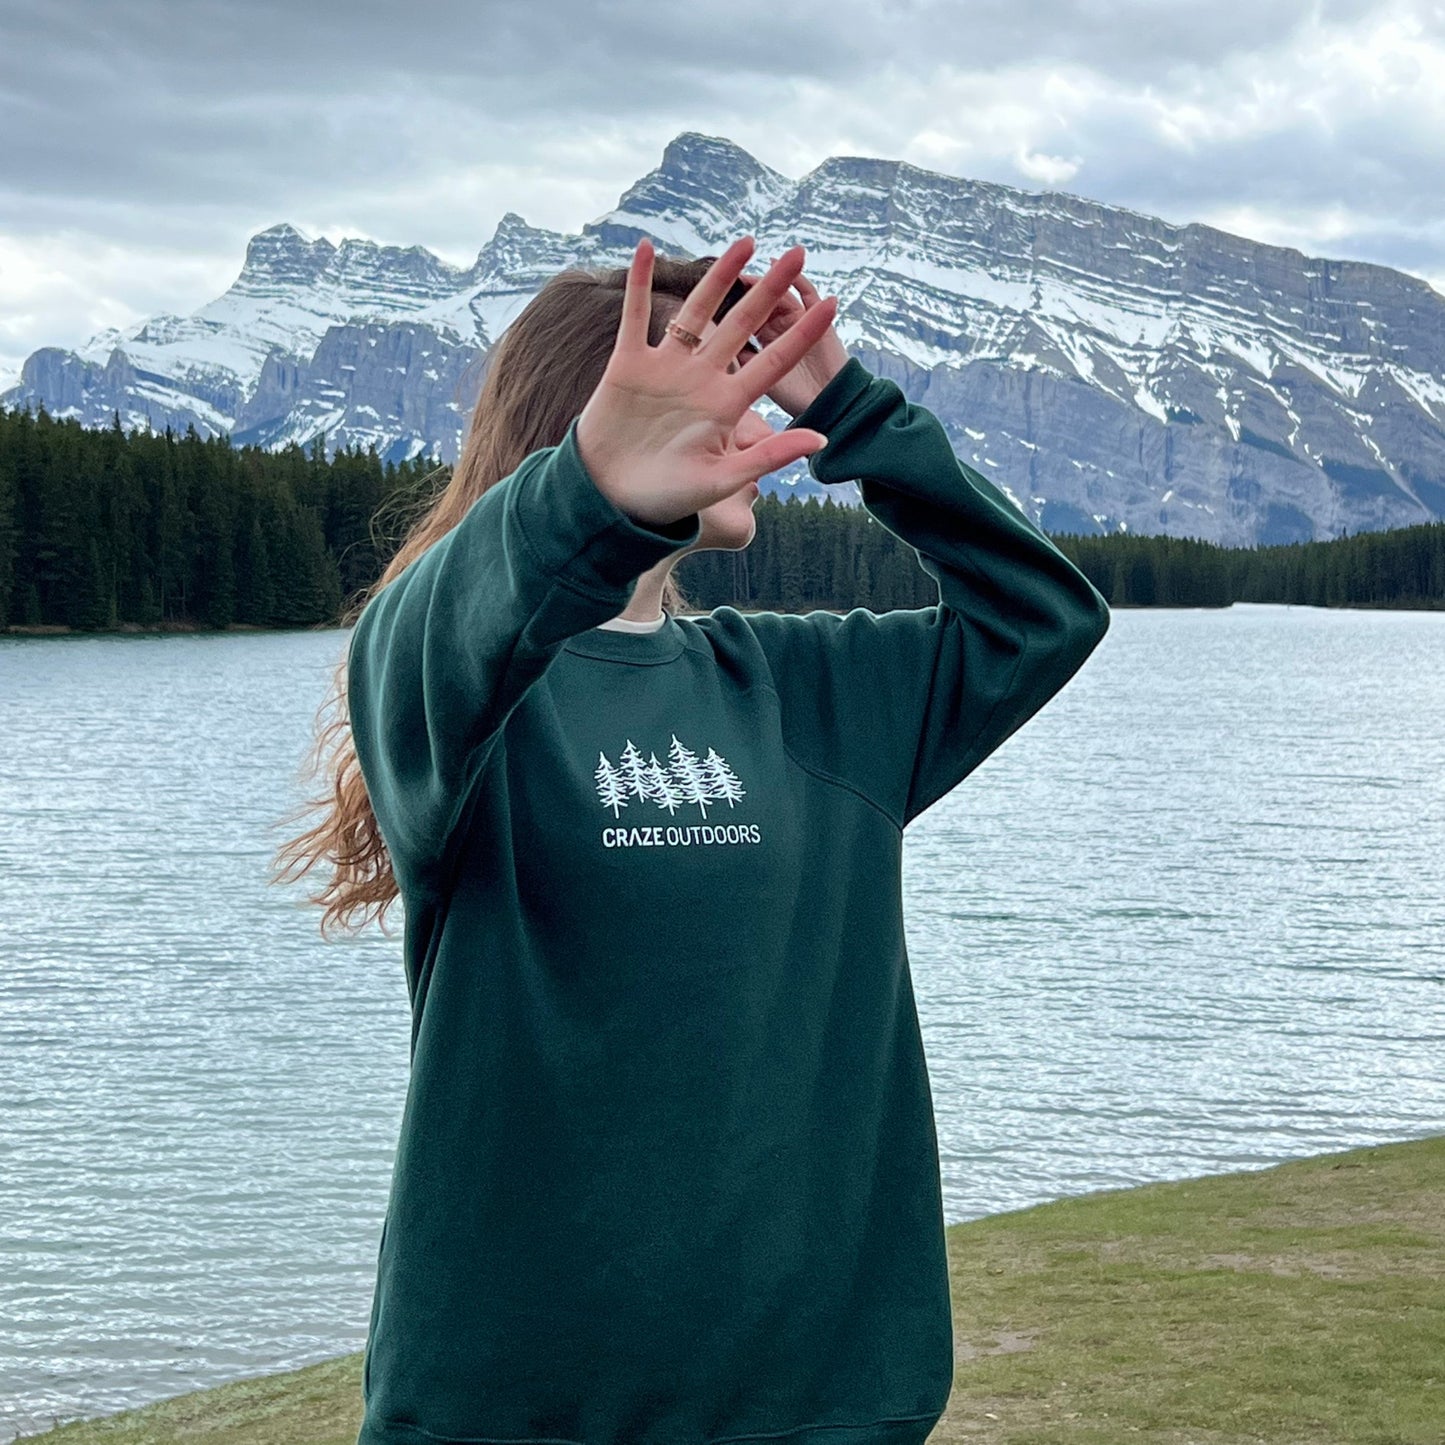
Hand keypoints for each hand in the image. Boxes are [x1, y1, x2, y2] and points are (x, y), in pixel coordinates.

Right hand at [575, 237, 837, 529]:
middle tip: (798, 252)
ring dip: (719, 276)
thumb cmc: (666, 498)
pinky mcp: (628, 364)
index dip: (802, 333)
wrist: (610, 499)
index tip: (831, 303)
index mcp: (725, 405)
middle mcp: (700, 379)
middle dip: (770, 290)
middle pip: (743, 324)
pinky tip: (645, 248)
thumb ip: (770, 457)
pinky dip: (637, 283)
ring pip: (697, 312)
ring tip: (747, 242)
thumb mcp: (722, 478)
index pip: (773, 360)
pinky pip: (634, 315)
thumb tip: (823, 439)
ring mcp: (664, 368)